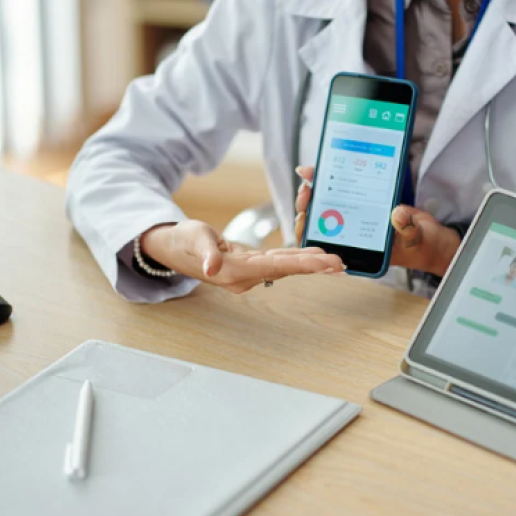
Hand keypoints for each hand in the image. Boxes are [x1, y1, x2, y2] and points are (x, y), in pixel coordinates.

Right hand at [140, 220, 344, 292]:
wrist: (173, 247)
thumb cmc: (183, 240)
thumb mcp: (193, 238)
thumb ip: (206, 253)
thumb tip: (212, 269)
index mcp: (235, 271)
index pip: (275, 266)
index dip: (302, 264)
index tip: (325, 264)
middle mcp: (245, 277)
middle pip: (286, 270)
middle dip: (315, 267)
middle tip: (341, 265)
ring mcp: (249, 273)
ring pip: (285, 267)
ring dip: (310, 264)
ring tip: (335, 263)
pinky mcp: (250, 265)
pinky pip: (278, 262)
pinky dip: (297, 259)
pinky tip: (314, 256)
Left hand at [294, 167, 460, 277]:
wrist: (432, 239)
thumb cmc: (421, 246)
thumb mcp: (416, 238)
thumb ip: (407, 228)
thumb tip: (397, 213)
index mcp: (358, 249)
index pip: (325, 242)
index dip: (309, 229)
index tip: (304, 212)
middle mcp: (354, 235)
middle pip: (321, 220)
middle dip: (309, 203)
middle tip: (307, 185)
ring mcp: (358, 218)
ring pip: (329, 205)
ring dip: (319, 189)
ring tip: (311, 173)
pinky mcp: (366, 204)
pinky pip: (347, 192)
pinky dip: (338, 179)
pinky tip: (330, 166)